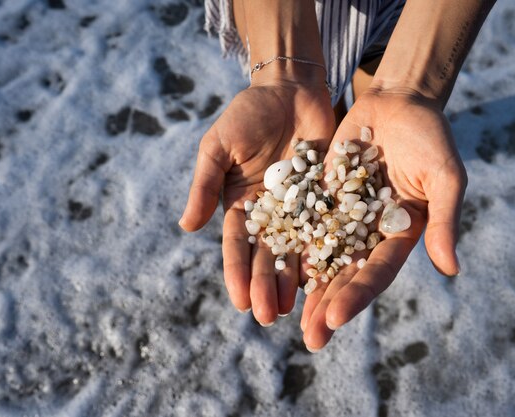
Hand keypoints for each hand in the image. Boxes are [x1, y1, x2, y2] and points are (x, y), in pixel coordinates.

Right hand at [180, 80, 334, 324]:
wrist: (290, 91)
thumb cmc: (247, 115)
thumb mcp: (218, 147)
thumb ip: (205, 185)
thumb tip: (186, 228)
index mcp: (241, 207)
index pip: (237, 247)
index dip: (237, 274)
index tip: (240, 302)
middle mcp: (270, 215)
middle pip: (267, 256)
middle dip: (266, 286)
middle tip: (270, 317)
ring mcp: (301, 209)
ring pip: (297, 250)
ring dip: (294, 279)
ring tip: (296, 308)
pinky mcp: (328, 198)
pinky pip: (327, 228)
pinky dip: (326, 252)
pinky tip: (328, 276)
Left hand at [301, 88, 466, 350]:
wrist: (399, 101)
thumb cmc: (430, 137)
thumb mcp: (444, 177)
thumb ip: (443, 221)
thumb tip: (449, 269)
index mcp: (399, 235)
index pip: (377, 273)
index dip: (356, 296)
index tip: (334, 318)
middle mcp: (369, 232)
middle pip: (346, 275)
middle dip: (327, 305)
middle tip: (310, 338)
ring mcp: (343, 215)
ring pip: (320, 256)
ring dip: (303, 285)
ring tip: (281, 313)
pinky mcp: (321, 195)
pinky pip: (303, 222)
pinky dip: (288, 243)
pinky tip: (268, 265)